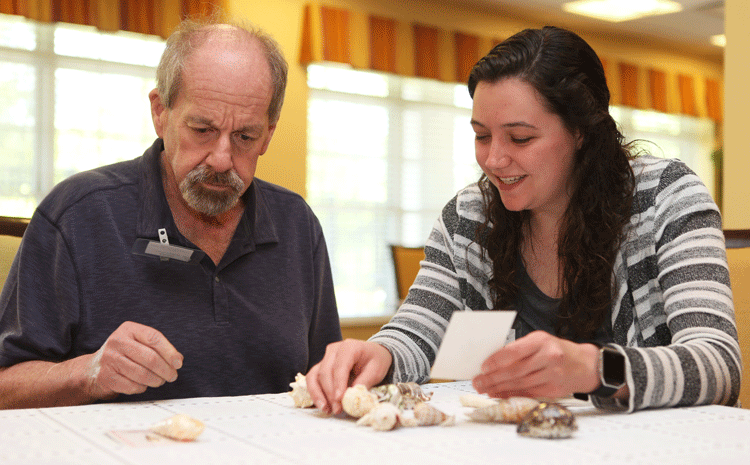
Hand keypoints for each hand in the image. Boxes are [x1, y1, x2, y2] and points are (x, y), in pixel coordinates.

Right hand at [84, 321, 183, 399]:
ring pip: (143, 374)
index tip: (178, 363)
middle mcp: (117, 341)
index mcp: (129, 329)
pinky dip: (142, 388)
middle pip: (150, 358)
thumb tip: (177, 360)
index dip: (170, 352)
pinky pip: (132, 386)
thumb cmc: (123, 354)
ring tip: (160, 381)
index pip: (154, 338)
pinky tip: (142, 384)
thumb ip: (158, 348)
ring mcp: (110, 359)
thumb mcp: (138, 343)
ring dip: (156, 380)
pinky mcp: (106, 377)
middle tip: (172, 376)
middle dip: (166, 370)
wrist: (94, 368)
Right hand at [305, 339, 392, 414]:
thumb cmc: (375, 359)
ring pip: (315, 376)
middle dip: (329, 393)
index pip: (340, 366)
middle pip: (325, 372)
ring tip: (327, 409)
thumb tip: (352, 396)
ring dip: (318, 394)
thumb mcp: (376, 370)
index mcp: (349, 347)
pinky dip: (315, 393)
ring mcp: (326, 358)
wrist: (372, 354)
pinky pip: (312, 379)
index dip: (338, 383)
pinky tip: (322, 405)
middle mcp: (334, 350)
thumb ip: (365, 381)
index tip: (339, 398)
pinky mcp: (321, 366)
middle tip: (337, 409)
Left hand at [472, 330, 599, 398]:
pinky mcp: (554, 389)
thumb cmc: (558, 350)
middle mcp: (548, 357)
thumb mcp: (540, 341)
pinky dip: (511, 393)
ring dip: (499, 388)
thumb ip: (520, 349)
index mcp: (541, 341)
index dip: (496, 360)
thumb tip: (493, 360)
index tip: (483, 366)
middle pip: (515, 370)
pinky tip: (499, 393)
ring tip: (485, 388)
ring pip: (520, 383)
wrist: (586, 364)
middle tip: (478, 381)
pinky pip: (528, 392)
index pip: (514, 351)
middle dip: (493, 377)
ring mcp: (552, 374)